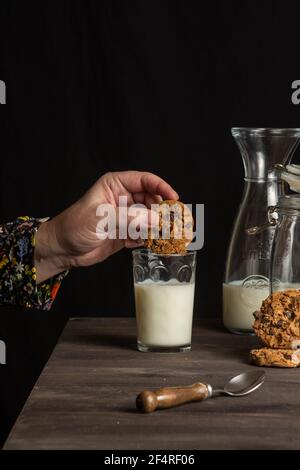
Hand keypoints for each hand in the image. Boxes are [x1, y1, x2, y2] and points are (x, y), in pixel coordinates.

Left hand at [34, 171, 177, 282]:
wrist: (62, 249)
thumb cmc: (74, 226)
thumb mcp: (101, 218)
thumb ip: (129, 218)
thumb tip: (155, 219)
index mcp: (115, 185)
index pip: (144, 180)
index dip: (161, 187)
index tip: (173, 198)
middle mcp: (123, 198)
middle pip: (152, 198)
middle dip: (164, 209)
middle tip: (174, 220)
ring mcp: (126, 216)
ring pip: (151, 217)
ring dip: (160, 225)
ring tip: (170, 233)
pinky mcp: (127, 232)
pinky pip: (145, 233)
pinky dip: (152, 238)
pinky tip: (155, 242)